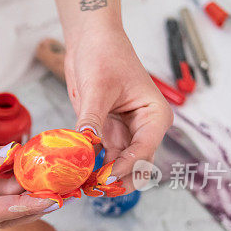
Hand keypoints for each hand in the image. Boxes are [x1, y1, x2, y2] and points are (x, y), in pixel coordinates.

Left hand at [64, 29, 172, 183]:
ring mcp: (126, 132)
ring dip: (103, 177)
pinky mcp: (107, 132)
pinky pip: (103, 157)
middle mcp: (144, 128)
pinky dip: (92, 167)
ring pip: (120, 166)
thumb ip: (92, 118)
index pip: (144, 149)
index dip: (126, 167)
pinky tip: (77, 175)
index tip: (105, 178)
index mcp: (154, 116)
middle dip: (118, 179)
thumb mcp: (97, 87)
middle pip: (136, 165)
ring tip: (82, 186)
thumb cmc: (103, 54)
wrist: (91, 40)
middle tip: (94, 189)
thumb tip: (86, 143)